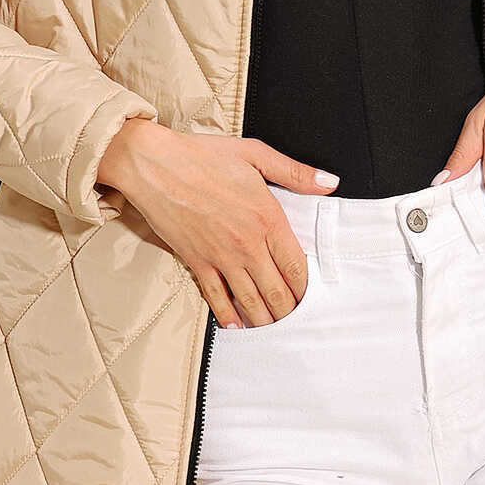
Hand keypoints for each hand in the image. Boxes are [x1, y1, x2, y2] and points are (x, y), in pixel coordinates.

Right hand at [95, 120, 340, 327]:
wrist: (154, 165)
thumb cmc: (202, 156)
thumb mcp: (255, 154)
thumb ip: (295, 172)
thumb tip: (330, 183)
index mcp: (267, 218)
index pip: (296, 266)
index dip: (306, 288)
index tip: (311, 298)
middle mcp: (247, 244)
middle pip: (276, 291)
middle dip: (289, 310)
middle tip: (296, 321)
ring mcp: (221, 257)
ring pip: (249, 300)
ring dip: (264, 319)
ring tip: (274, 330)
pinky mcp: (196, 262)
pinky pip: (216, 297)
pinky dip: (228, 315)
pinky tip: (236, 325)